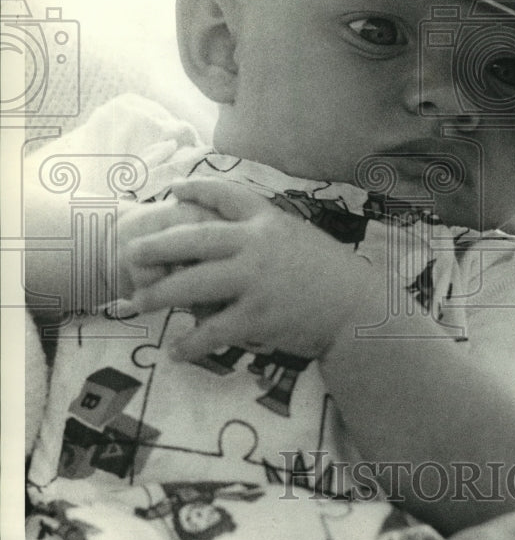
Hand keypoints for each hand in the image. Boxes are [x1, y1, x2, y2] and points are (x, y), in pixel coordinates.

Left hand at [127, 177, 378, 359]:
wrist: (359, 309)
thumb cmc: (331, 273)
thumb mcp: (299, 237)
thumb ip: (264, 232)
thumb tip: (229, 234)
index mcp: (269, 221)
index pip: (225, 194)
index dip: (195, 188)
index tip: (172, 189)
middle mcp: (257, 244)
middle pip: (193, 239)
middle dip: (156, 245)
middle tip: (130, 252)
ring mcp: (256, 280)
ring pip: (193, 284)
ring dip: (159, 295)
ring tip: (137, 303)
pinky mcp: (258, 316)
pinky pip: (213, 331)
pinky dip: (191, 343)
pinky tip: (175, 351)